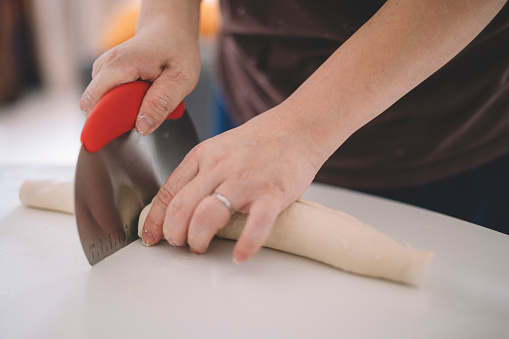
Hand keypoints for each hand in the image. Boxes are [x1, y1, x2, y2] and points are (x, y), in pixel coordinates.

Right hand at [80, 21, 199, 135]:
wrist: (170, 30)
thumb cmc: (177, 51)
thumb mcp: (181, 79)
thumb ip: (161, 103)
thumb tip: (142, 128)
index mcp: (119, 65)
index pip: (94, 103)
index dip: (105, 123)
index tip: (126, 131)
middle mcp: (104, 66)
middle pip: (97, 107)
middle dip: (120, 118)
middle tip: (149, 110)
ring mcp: (103, 70)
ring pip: (103, 105)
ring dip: (125, 111)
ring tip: (149, 99)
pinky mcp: (106, 76)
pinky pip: (109, 100)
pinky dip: (126, 105)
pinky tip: (143, 96)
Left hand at [141, 107, 324, 261]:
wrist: (296, 128)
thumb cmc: (258, 143)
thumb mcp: (218, 149)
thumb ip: (199, 174)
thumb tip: (179, 206)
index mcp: (202, 156)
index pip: (167, 193)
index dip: (155, 221)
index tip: (151, 237)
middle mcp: (219, 167)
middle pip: (181, 208)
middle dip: (174, 234)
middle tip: (180, 244)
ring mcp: (246, 181)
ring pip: (207, 216)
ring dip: (197, 239)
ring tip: (201, 247)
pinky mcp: (272, 194)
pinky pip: (255, 224)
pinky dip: (246, 243)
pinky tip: (239, 255)